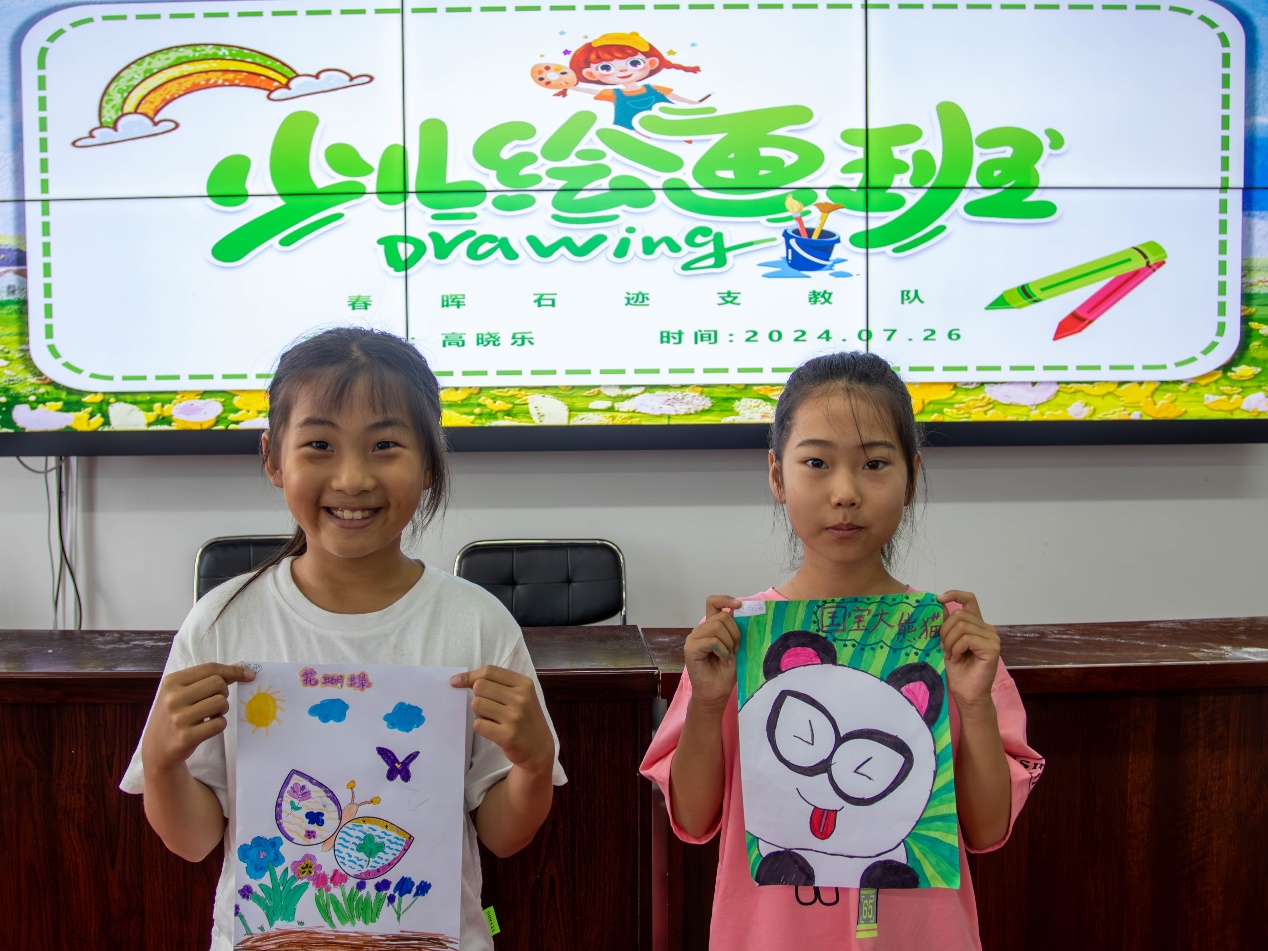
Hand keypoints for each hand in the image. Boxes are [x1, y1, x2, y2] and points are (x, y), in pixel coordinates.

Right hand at [142, 662, 255, 772]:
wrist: (156, 748)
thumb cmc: (175, 714)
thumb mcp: (183, 691)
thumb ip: (208, 677)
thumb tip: (241, 665)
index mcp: (171, 681)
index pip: (210, 668)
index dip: (233, 671)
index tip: (249, 675)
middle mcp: (172, 698)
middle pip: (218, 683)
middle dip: (224, 693)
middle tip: (216, 703)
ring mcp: (178, 718)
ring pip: (220, 702)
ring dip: (222, 709)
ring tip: (211, 715)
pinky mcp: (186, 737)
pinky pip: (219, 724)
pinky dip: (219, 724)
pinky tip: (207, 727)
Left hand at [451, 666, 553, 774]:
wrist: (539, 749)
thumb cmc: (524, 719)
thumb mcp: (520, 695)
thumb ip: (496, 684)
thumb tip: (458, 680)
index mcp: (524, 684)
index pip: (489, 671)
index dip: (469, 675)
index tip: (456, 681)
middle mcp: (521, 698)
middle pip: (480, 686)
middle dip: (478, 696)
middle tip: (489, 707)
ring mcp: (514, 717)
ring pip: (477, 704)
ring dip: (479, 712)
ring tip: (492, 719)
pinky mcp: (507, 736)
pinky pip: (478, 724)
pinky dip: (481, 726)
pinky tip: (493, 730)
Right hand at [683, 596, 742, 708]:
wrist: (716, 692)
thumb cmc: (726, 671)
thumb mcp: (736, 646)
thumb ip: (736, 629)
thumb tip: (742, 611)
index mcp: (710, 626)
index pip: (713, 602)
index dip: (726, 599)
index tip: (740, 605)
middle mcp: (700, 630)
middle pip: (722, 616)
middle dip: (735, 633)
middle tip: (736, 650)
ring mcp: (693, 638)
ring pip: (717, 627)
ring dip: (729, 644)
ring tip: (728, 657)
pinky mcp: (691, 648)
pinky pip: (712, 641)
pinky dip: (723, 651)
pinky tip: (723, 661)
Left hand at [937, 591, 1000, 714]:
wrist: (967, 693)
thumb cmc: (958, 670)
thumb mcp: (947, 642)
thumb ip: (947, 624)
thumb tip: (939, 605)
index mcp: (977, 625)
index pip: (969, 599)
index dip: (954, 594)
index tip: (939, 599)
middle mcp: (987, 629)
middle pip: (959, 614)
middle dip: (945, 631)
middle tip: (944, 648)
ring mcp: (992, 638)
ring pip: (961, 626)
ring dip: (950, 642)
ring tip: (951, 655)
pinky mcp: (992, 647)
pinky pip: (967, 638)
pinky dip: (956, 648)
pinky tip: (958, 659)